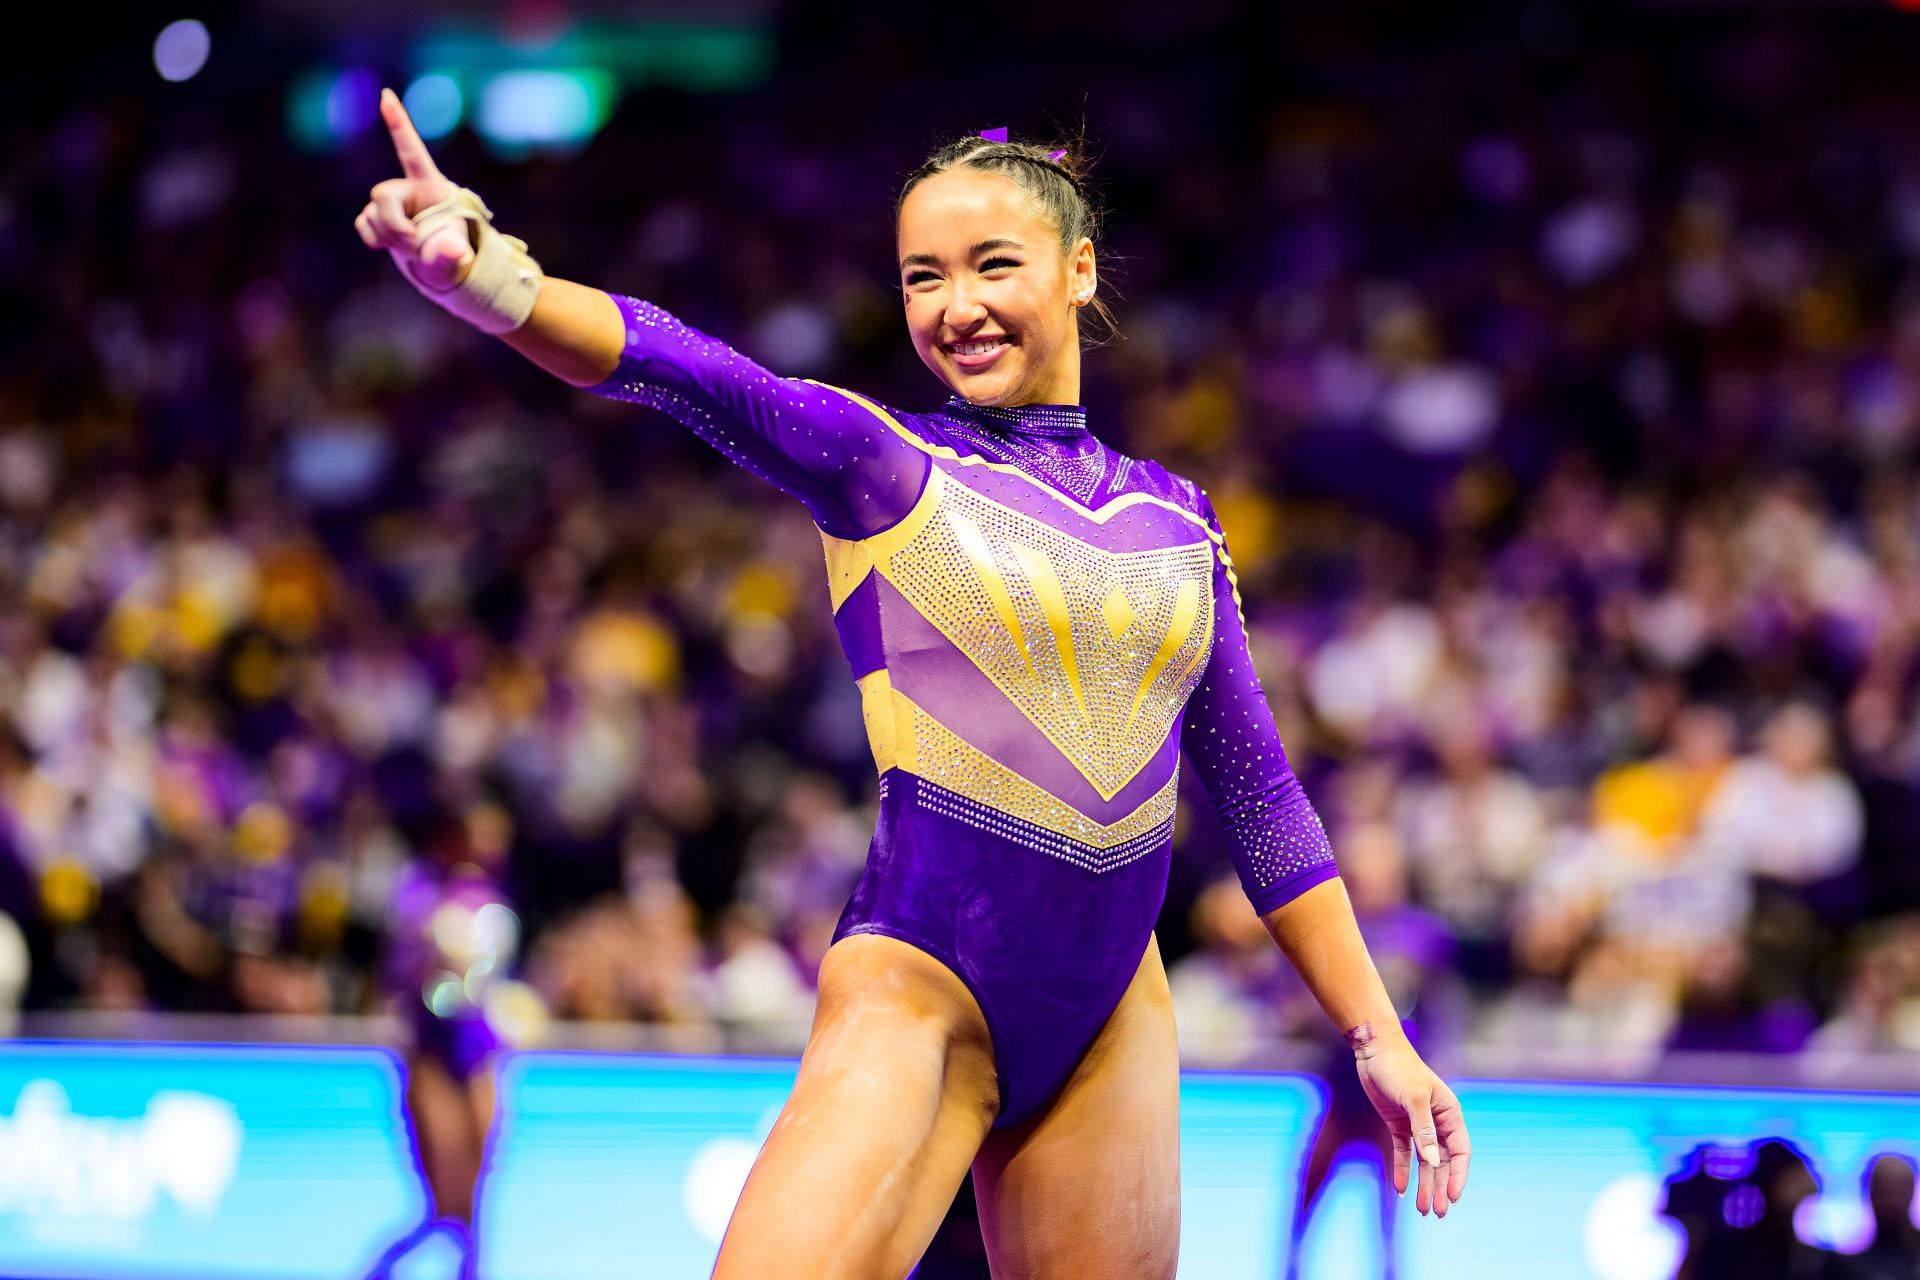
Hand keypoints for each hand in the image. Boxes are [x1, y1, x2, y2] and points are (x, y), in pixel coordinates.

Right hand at [352, 88, 471, 290]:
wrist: (436, 264)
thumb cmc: (450, 253)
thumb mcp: (456, 255)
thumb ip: (454, 253)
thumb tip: (457, 252)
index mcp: (430, 186)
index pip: (411, 151)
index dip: (399, 124)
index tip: (387, 95)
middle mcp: (407, 188)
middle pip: (382, 194)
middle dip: (394, 224)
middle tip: (413, 242)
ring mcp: (390, 202)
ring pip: (373, 214)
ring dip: (389, 236)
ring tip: (412, 246)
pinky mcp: (375, 216)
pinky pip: (364, 224)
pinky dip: (375, 239)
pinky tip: (390, 244)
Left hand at [1348, 1024, 1469, 1217]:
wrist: (1374, 1050)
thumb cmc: (1398, 1068)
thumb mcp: (1413, 1098)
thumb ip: (1424, 1130)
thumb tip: (1432, 1161)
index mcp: (1449, 1114)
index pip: (1460, 1151)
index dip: (1458, 1175)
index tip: (1452, 1197)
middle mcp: (1437, 1122)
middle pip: (1442, 1162)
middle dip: (1441, 1187)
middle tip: (1438, 1213)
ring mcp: (1418, 1124)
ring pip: (1425, 1162)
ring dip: (1424, 1184)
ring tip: (1423, 1210)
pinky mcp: (1399, 1124)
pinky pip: (1404, 1153)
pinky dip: (1403, 1171)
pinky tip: (1401, 1190)